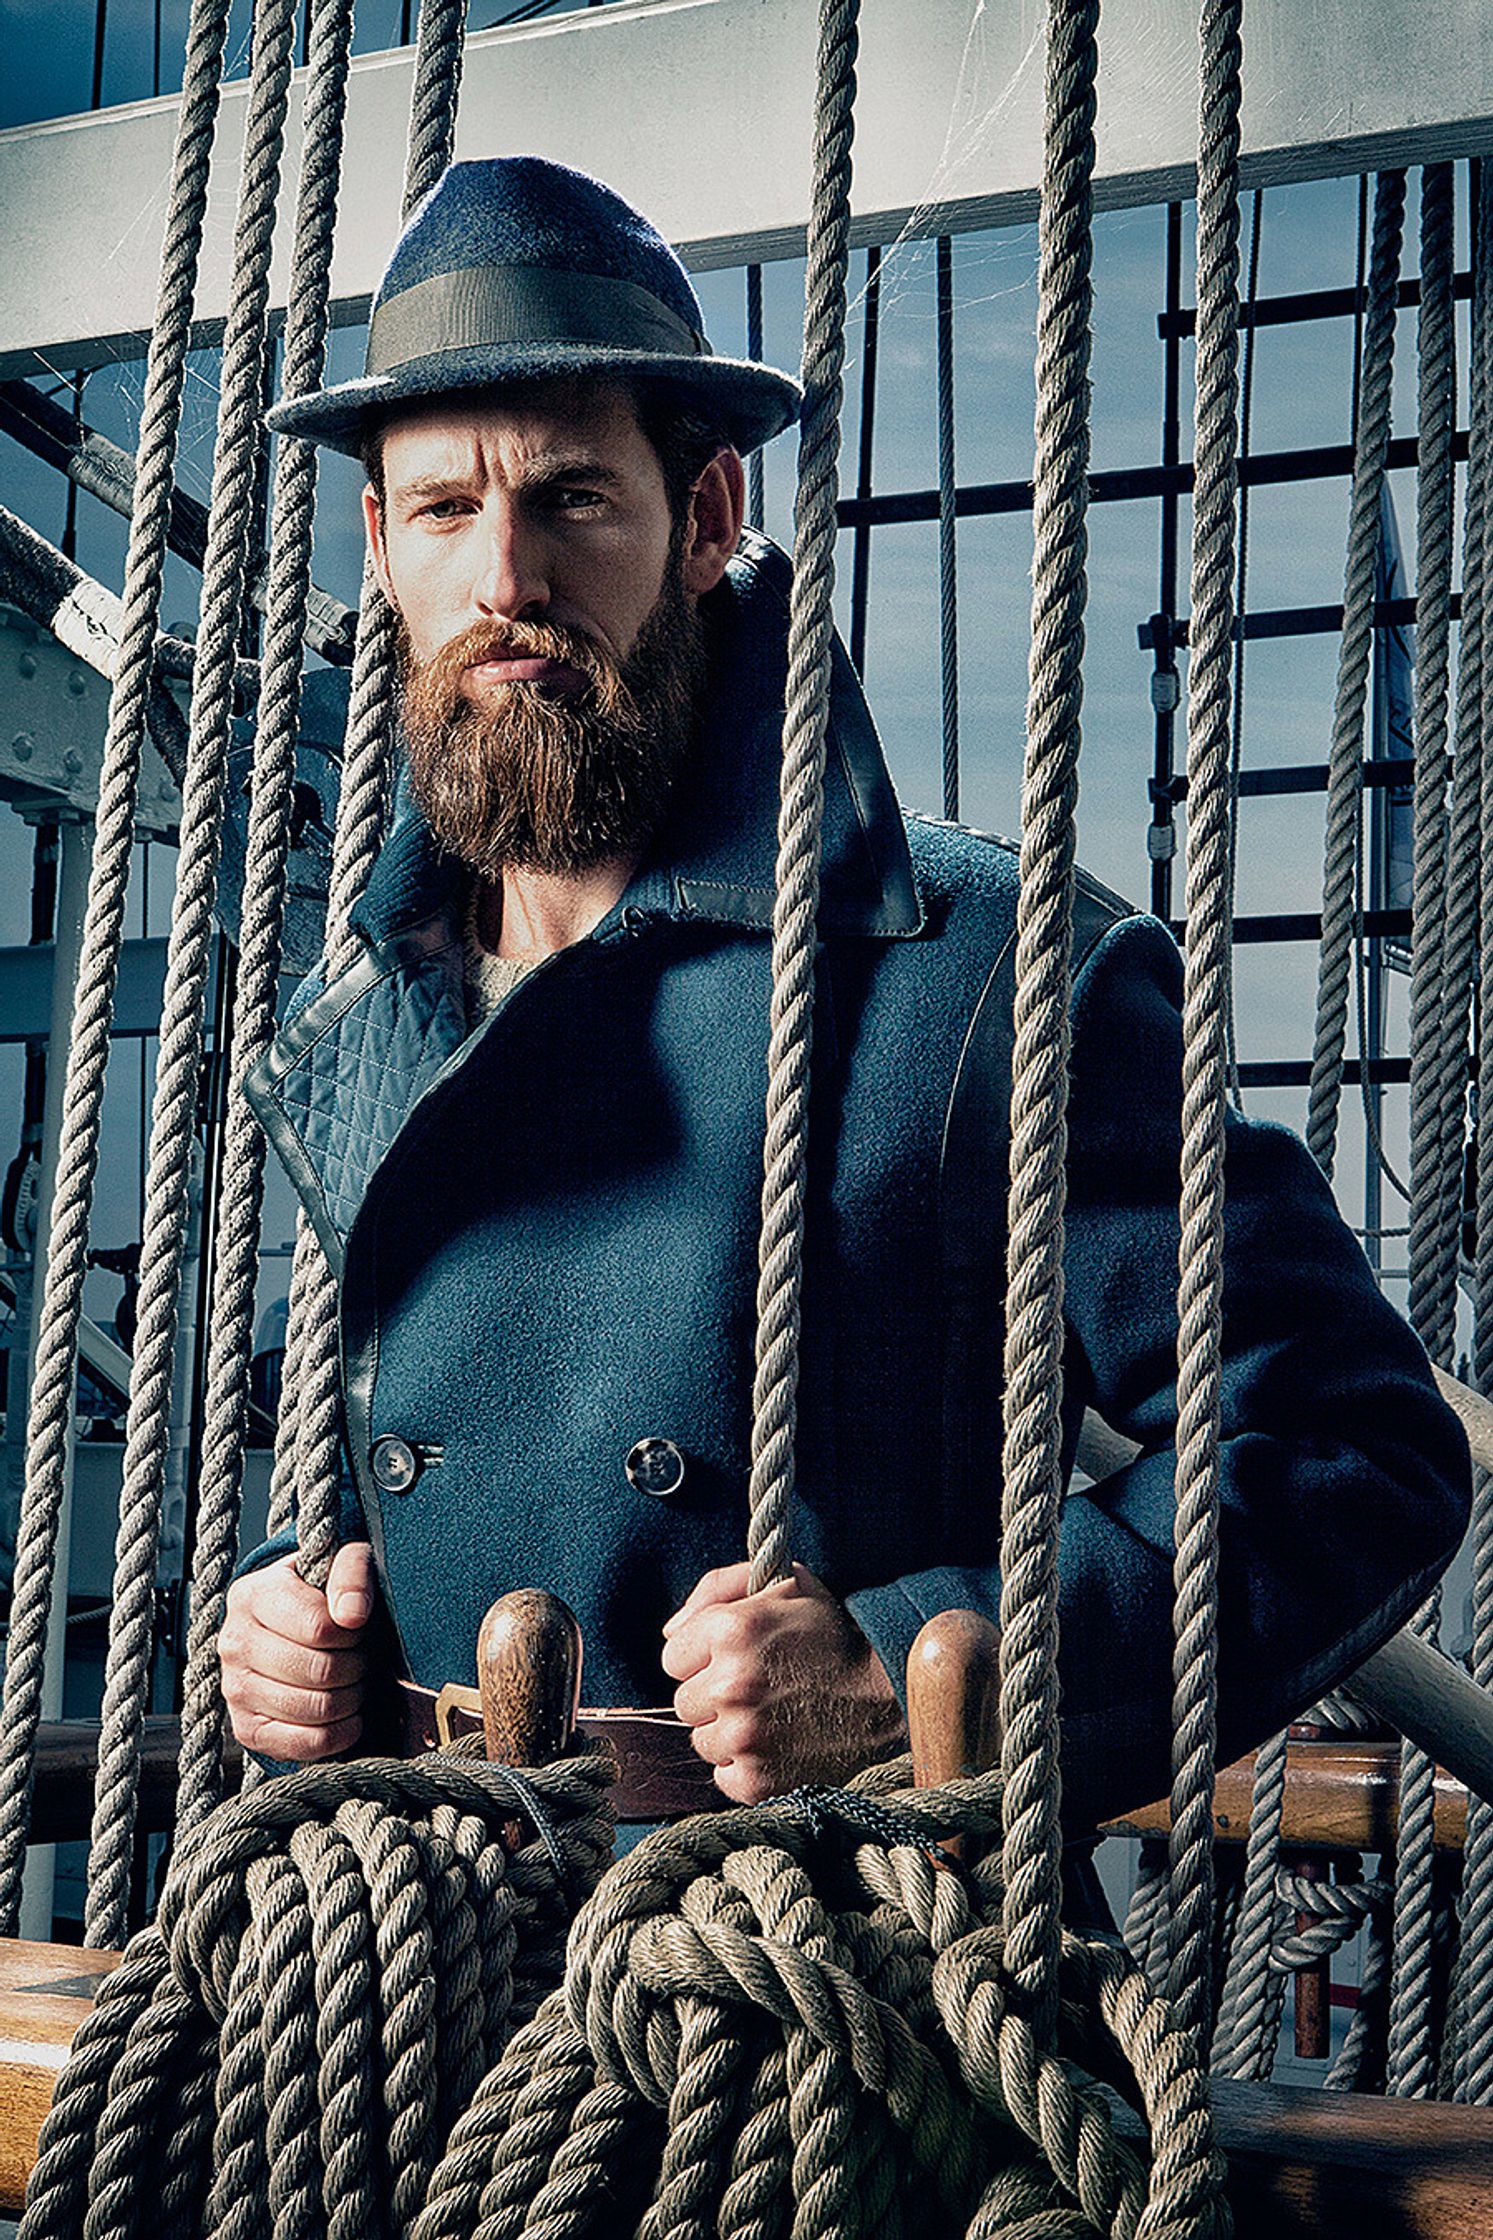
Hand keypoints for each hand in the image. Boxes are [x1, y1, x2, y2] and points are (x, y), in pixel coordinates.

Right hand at [218, 1541, 374, 1761]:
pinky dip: (339, 1735)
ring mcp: (234, 1689)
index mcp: (252, 1595)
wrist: (293, 1627)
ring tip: (354, 1682)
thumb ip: (351, 1573)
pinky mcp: (246, 1729)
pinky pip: (303, 1744)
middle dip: (357, 1667)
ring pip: (315, 1709)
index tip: (357, 1628)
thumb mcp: (341, 1562)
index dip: (353, 1633)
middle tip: (362, 1658)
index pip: (318, 1627)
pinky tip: (348, 1716)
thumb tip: (351, 1616)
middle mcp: (233, 1642)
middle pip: (319, 1671)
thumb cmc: (323, 1592)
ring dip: (352, 1699)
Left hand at [661, 1561, 904, 1803]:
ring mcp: (743, 1736)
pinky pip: (722, 1775)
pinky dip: (745, 1765)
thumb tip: (670, 1631)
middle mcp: (731, 1684)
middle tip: (760, 1689)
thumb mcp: (785, 1584)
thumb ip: (718, 1587)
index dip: (704, 1657)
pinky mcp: (755, 1780)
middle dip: (714, 1695)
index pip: (673, 1656)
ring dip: (729, 1732)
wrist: (890, 1695)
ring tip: (773, 1717)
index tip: (737, 1659)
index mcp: (732, 1630)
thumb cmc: (832, 1634)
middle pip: (684, 1701)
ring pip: (702, 1740)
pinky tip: (779, 1745)